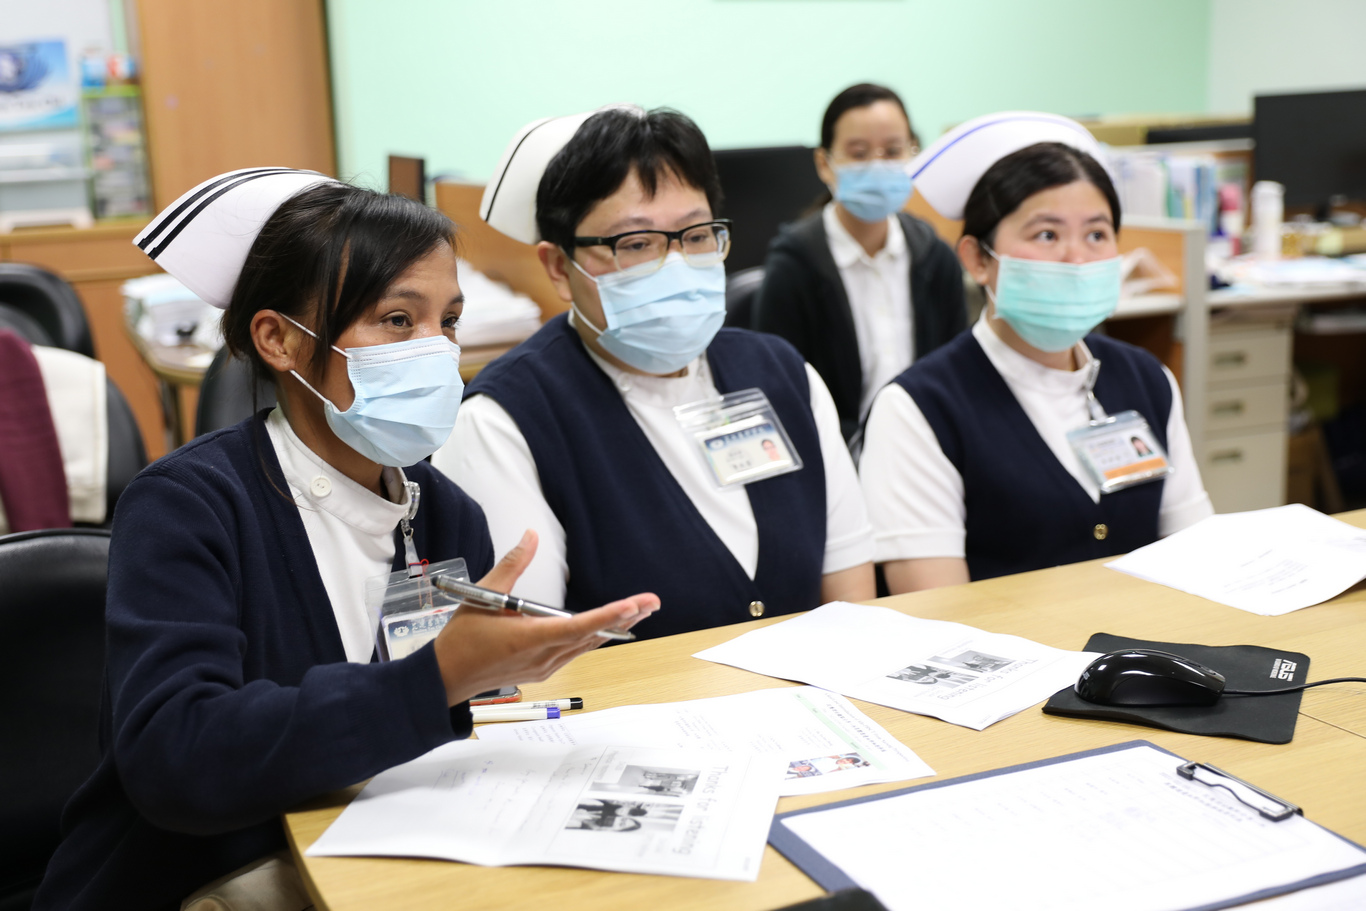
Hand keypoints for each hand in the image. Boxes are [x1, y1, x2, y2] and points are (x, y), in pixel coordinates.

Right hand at [431, 530, 659, 705]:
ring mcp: (545, 666)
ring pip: (588, 645)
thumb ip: (512, 565)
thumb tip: (530, 537)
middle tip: (651, 602)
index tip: (632, 605)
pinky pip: (577, 652)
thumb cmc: (462, 640)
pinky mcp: (543, 670)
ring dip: (615, 628)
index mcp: (529, 639)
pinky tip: (608, 628)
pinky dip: (595, 637)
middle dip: (625, 618)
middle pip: (592, 636)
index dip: (608, 616)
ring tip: (640, 611)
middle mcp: (543, 656)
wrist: (445, 678)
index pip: (578, 627)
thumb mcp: (484, 595)